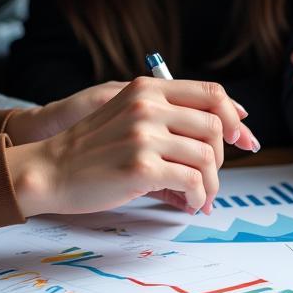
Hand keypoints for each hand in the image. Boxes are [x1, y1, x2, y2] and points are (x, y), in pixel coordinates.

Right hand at [5, 78, 255, 217]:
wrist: (50, 170)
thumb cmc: (91, 149)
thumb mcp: (127, 114)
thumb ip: (166, 115)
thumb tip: (224, 131)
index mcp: (147, 89)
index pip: (211, 92)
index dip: (234, 116)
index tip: (241, 138)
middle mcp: (148, 106)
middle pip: (215, 126)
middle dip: (221, 158)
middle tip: (208, 180)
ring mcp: (144, 135)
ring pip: (207, 157)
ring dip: (210, 184)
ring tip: (200, 197)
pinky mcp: (141, 167)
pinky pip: (192, 181)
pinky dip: (198, 197)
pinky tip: (189, 204)